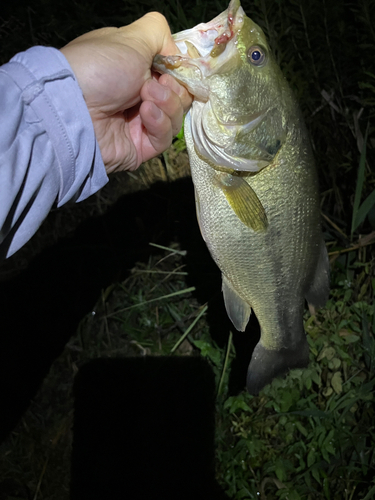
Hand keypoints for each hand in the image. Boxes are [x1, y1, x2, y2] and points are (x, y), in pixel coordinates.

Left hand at [60, 13, 190, 173]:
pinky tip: (146, 113)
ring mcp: (138, 124)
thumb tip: (177, 54)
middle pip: (178, 96)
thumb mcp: (131, 38)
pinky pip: (163, 138)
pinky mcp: (139, 148)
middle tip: (157, 83)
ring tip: (146, 97)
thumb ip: (158, 34)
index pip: (171, 73)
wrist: (72, 107)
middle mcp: (137, 96)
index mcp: (134, 69)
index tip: (178, 67)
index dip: (179, 71)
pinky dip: (160, 123)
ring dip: (167, 104)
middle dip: (173, 88)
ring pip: (174, 117)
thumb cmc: (99, 68)